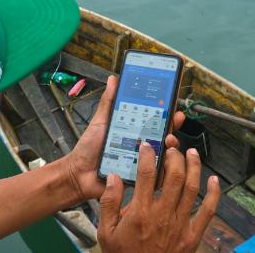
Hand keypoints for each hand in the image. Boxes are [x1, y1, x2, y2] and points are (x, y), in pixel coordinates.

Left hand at [62, 75, 184, 203]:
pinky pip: (154, 172)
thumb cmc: (89, 148)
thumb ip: (108, 101)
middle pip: (163, 134)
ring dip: (170, 144)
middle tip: (176, 117)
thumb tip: (113, 78)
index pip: (153, 118)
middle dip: (172, 124)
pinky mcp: (139, 176)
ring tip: (168, 138)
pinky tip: (164, 159)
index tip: (172, 102)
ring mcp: (141, 160)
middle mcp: (140, 144)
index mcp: (132, 130)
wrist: (79, 173)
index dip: (165, 110)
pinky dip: (162, 166)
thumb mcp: (100, 121)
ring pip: (163, 152)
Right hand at [98, 143, 220, 252]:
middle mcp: (162, 214)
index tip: (147, 145)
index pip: (146, 174)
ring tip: (192, 153)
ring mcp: (179, 225)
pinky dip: (214, 194)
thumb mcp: (105, 234)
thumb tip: (114, 178)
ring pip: (192, 188)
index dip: (148, 155)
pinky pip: (207, 211)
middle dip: (174, 156)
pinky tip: (214, 180)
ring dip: (194, 167)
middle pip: (174, 176)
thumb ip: (108, 203)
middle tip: (171, 147)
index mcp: (140, 212)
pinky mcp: (192, 236)